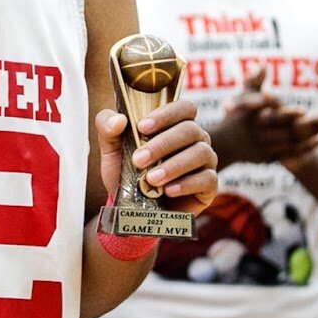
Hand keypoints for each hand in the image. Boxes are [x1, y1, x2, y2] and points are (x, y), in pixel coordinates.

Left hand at [95, 100, 217, 215]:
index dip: (166, 114)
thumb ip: (107, 128)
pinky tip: (168, 190)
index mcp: (176, 124)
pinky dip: (186, 184)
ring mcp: (206, 161)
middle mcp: (196, 139)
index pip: (184, 108)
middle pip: (190, 130)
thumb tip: (118, 120)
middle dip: (163, 144)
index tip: (142, 127)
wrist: (132, 209)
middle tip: (139, 160)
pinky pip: (207, 178)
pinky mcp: (209, 185)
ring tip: (151, 179)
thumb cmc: (127, 173)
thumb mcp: (111, 150)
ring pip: (201, 152)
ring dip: (174, 165)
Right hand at [211, 68, 317, 169]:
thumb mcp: (242, 96)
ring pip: (290, 144)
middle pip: (286, 131)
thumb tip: (264, 64)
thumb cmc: (236, 115)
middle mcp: (259, 135)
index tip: (303, 111)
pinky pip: (290, 154)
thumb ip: (254, 81)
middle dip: (307, 126)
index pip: (273, 116)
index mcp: (254, 118)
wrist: (225, 144)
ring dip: (309, 139)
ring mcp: (264, 148)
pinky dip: (305, 149)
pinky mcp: (269, 158)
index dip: (288, 114)